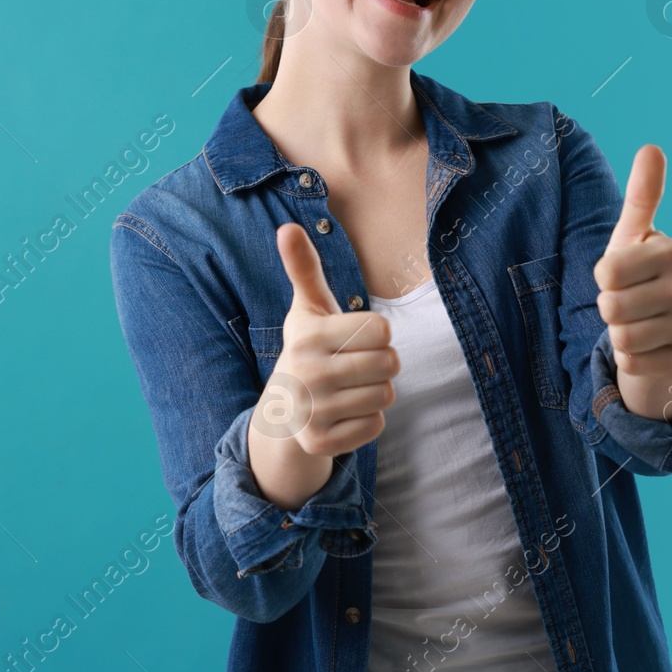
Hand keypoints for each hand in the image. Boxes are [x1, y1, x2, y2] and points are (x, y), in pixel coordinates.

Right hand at [258, 222, 398, 455]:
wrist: (282, 410)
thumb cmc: (309, 347)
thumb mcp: (307, 308)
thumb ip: (304, 268)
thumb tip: (287, 227)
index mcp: (308, 336)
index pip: (383, 328)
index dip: (377, 332)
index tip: (354, 338)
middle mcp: (306, 375)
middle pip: (390, 363)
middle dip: (382, 362)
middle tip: (357, 365)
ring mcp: (311, 413)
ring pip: (386, 396)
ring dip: (376, 391)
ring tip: (350, 388)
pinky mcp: (321, 444)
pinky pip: (376, 427)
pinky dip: (368, 420)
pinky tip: (345, 413)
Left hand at [592, 145, 671, 421]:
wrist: (664, 326)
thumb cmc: (638, 271)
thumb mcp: (633, 235)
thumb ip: (642, 196)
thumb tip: (652, 147)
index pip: (607, 271)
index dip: (603, 276)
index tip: (620, 273)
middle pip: (611, 307)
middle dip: (608, 309)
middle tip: (628, 301)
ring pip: (622, 339)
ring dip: (619, 335)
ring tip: (637, 322)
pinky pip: (634, 364)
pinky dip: (632, 359)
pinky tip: (649, 346)